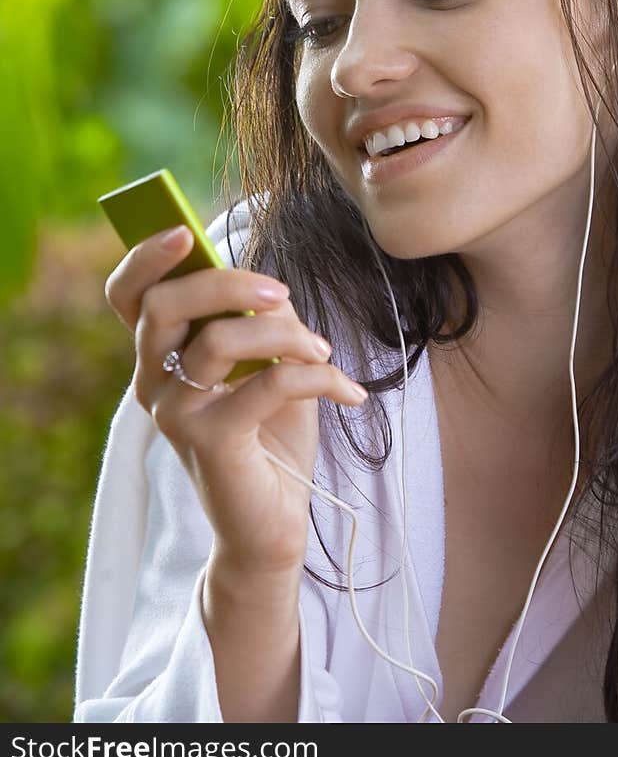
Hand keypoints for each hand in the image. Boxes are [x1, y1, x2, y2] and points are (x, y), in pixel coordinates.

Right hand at [104, 224, 368, 574]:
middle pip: (165, 304)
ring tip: (323, 351)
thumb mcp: (268, 362)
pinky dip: (319, 377)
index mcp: (162, 356)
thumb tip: (269, 290)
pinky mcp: (208, 443)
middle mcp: (153, 382)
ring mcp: (175, 414)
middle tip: (282, 292)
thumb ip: (258, 320)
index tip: (184, 231)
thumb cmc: (271, 436)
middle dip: (228, 282)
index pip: (129, 296)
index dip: (145, 258)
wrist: (273, 524)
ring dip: (286, 333)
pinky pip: (267, 383)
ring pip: (218, 339)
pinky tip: (348, 392)